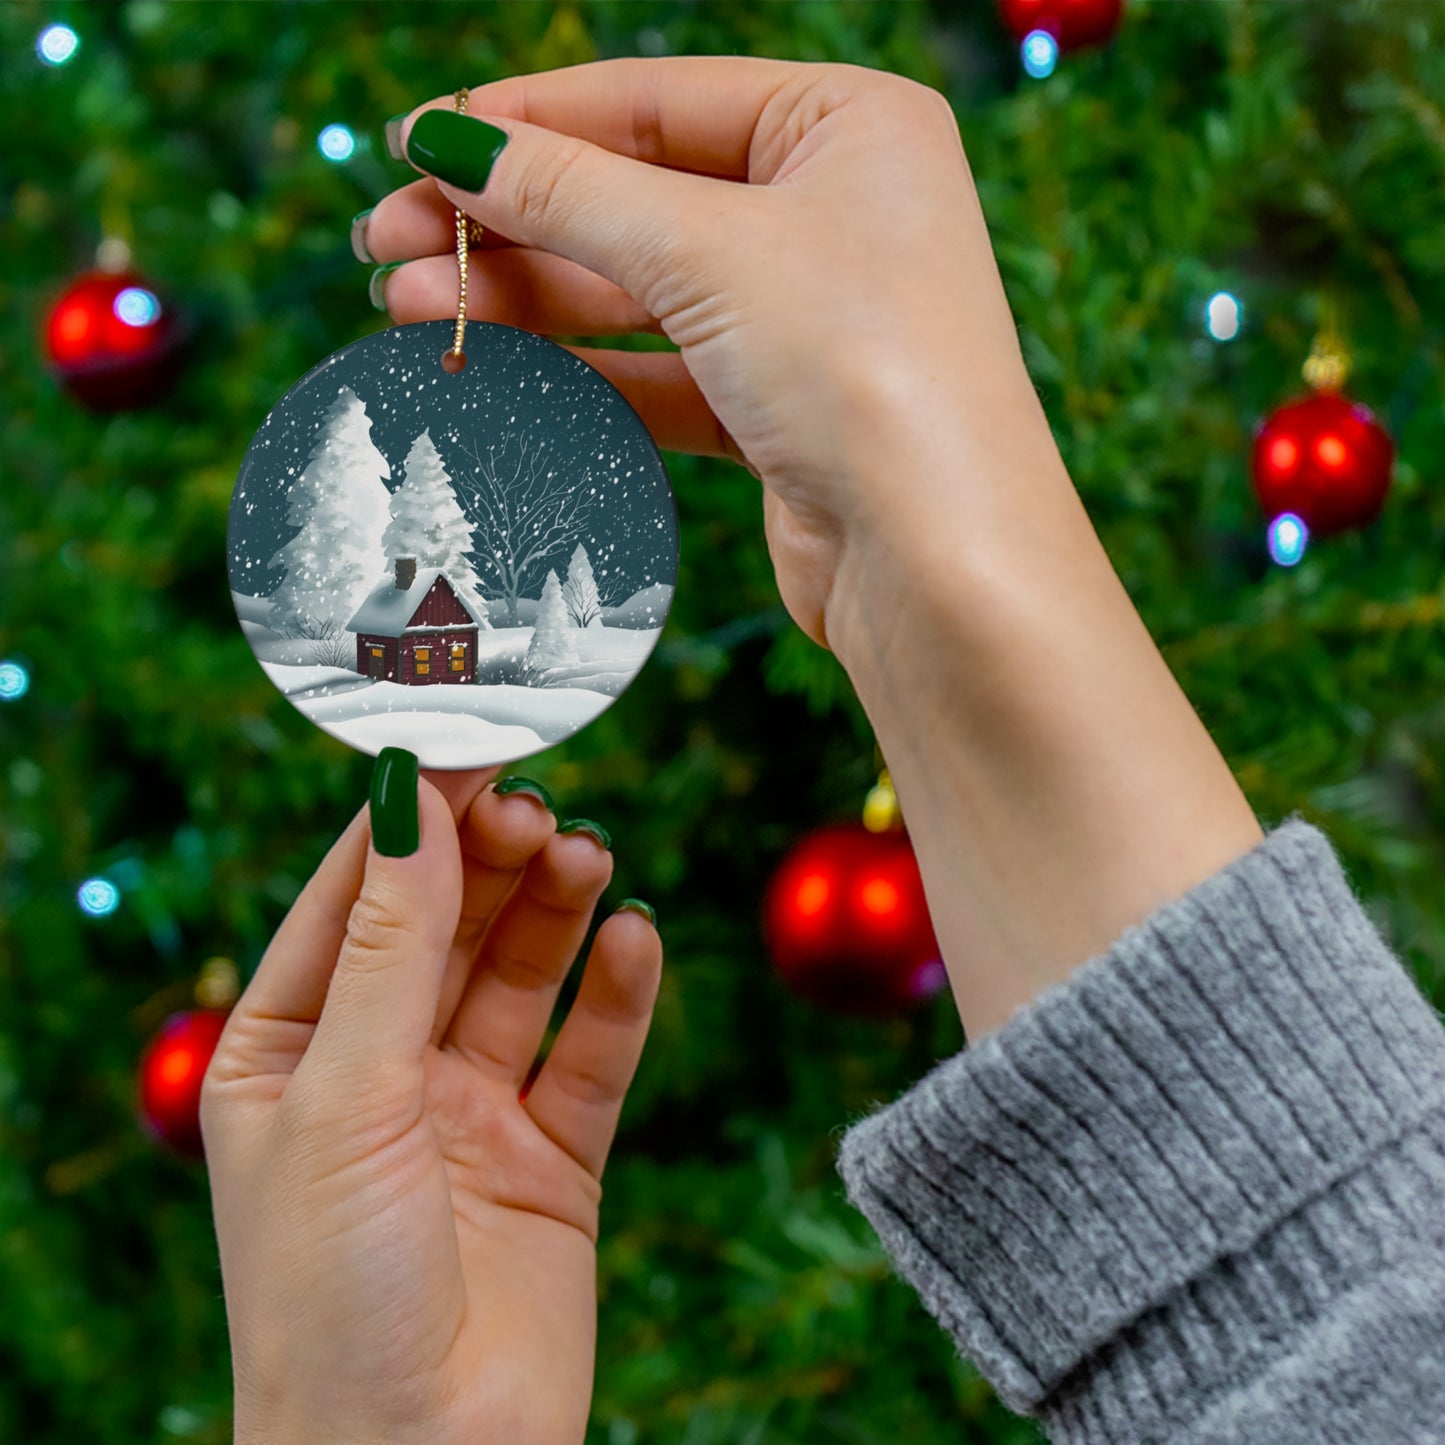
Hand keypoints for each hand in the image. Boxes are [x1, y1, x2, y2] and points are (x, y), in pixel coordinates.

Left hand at [201, 763, 661, 1444]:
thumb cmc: (331, 1296)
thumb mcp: (345, 1096)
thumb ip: (391, 945)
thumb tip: (412, 799)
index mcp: (289, 1051)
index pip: (354, 898)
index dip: (411, 818)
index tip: (471, 741)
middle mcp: (380, 1071)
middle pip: (447, 925)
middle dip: (491, 861)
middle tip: (539, 807)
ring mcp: (469, 1113)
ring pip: (522, 976)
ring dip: (555, 911)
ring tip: (588, 857)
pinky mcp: (552, 1159)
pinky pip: (592, 1055)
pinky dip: (617, 995)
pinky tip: (635, 940)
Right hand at [361, 56, 1056, 656]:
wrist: (938, 563)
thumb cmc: (863, 371)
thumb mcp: (707, 252)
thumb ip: (571, 193)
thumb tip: (449, 142)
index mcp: (848, 125)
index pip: (655, 100)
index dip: (527, 120)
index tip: (415, 142)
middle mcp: (834, 211)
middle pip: (636, 196)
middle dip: (508, 220)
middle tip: (385, 241)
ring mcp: (808, 315)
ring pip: (638, 290)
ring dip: (524, 297)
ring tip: (406, 306)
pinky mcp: (781, 409)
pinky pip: (660, 370)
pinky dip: (578, 368)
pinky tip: (490, 364)